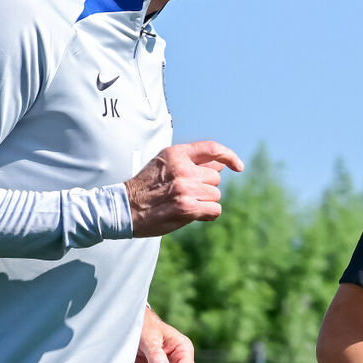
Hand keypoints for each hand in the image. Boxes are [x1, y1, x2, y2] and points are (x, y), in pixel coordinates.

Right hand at [126, 141, 243, 236]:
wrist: (125, 207)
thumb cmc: (146, 187)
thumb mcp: (164, 164)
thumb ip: (192, 161)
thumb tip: (222, 163)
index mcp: (176, 153)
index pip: (211, 148)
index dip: (229, 156)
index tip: (238, 166)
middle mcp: (182, 168)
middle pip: (215, 178)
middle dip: (206, 187)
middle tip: (185, 193)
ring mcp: (185, 188)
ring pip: (215, 195)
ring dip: (205, 201)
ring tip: (183, 202)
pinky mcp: (187, 208)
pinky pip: (214, 210)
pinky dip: (208, 214)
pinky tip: (192, 214)